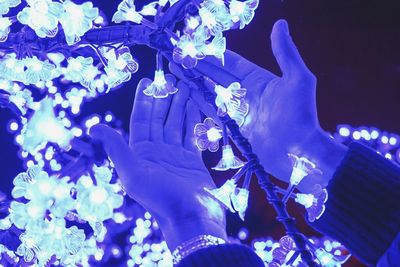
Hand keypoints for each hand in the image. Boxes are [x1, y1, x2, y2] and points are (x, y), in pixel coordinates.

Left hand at [90, 79, 226, 249]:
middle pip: (161, 118)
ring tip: (186, 86)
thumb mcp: (133, 174)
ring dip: (181, 105)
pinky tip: (196, 106)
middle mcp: (157, 152)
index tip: (148, 80)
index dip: (145, 99)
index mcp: (141, 153)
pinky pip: (192, 135)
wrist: (191, 218)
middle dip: (165, 97)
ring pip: (177, 124)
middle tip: (171, 76)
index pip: (142, 119)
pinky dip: (194, 120)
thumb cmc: (161, 198)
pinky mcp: (193, 161)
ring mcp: (176, 156)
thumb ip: (116, 149)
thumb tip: (94, 127)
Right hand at [171, 20, 346, 191]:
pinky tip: (186, 95)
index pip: (231, 63)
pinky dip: (200, 103)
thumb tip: (279, 24)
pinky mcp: (234, 128)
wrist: (300, 152)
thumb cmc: (302, 115)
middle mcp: (246, 93)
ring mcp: (239, 111)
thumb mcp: (298, 79)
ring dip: (194, 83)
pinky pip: (213, 113)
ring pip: (212, 93)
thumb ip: (285, 52)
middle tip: (177, 58)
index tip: (195, 47)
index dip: (214, 55)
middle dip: (197, 67)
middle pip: (217, 76)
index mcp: (259, 79)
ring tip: (176, 73)